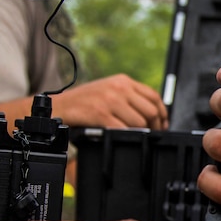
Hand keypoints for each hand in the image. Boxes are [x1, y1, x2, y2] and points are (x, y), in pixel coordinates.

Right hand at [52, 74, 167, 129]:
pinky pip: (123, 129)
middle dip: (155, 127)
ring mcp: (109, 100)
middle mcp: (118, 88)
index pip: (154, 96)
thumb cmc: (83, 102)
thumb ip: (128, 97)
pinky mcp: (100, 113)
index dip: (163, 113)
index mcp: (123, 81)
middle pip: (150, 110)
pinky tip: (123, 138)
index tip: (163, 124)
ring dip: (140, 133)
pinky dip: (127, 136)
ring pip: (139, 122)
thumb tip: (151, 114)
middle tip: (152, 135)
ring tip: (136, 138)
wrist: (58, 106)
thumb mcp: (108, 91)